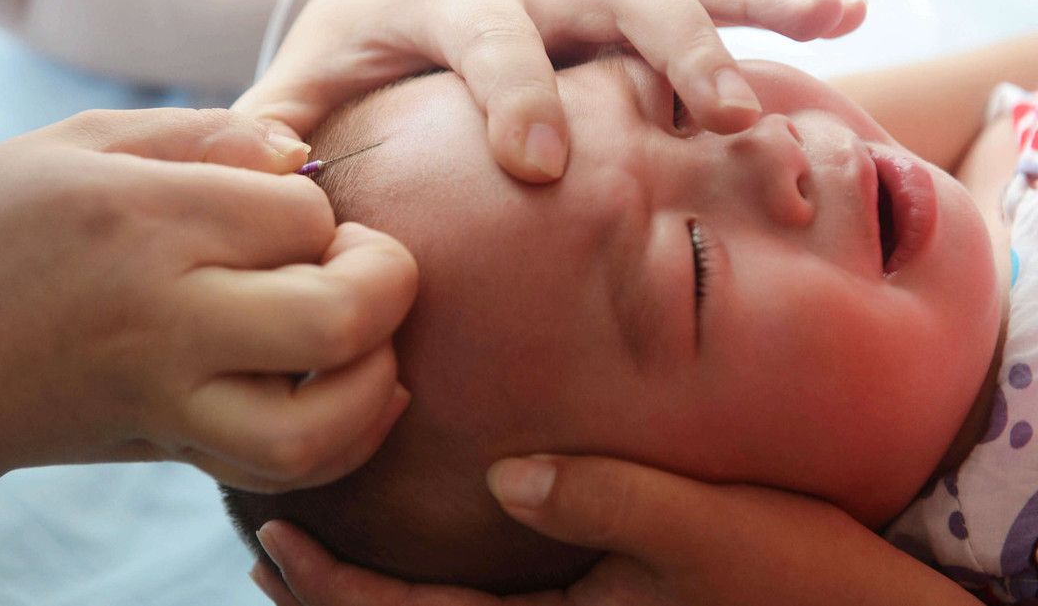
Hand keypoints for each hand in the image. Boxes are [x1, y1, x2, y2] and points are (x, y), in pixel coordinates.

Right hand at [0, 108, 416, 557]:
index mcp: (143, 223)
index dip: (322, 206)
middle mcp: (163, 319)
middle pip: (336, 320)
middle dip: (388, 284)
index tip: (287, 207)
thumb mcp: (77, 144)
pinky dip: (350, 436)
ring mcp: (168, 400)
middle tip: (364, 261)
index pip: (302, 216)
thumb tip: (304, 154)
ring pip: (319, 429)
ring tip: (369, 335)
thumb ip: (203, 136)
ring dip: (380, 379)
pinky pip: (287, 469)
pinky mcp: (175, 450)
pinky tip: (363, 387)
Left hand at [236, 0, 866, 182]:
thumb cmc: (354, 40)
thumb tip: (266, 194)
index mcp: (447, 3)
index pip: (488, 41)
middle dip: (670, 52)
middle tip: (724, 118)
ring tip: (833, 21)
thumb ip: (275, 131)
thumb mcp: (303, 76)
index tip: (541, 164)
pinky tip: (842, 13)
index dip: (514, 95)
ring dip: (752, 6)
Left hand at [249, 455, 977, 605]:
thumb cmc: (799, 579)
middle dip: (332, 601)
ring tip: (314, 559)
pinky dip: (433, 588)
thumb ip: (601, 499)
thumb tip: (500, 474)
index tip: (271, 542)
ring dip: (372, 597)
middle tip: (267, 547)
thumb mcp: (705, 529)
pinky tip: (429, 546)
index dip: (334, 591)